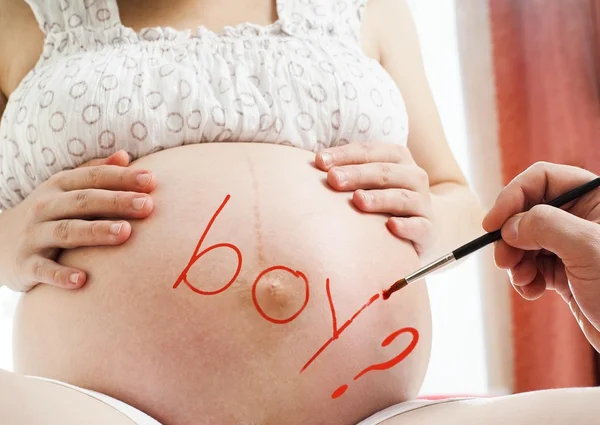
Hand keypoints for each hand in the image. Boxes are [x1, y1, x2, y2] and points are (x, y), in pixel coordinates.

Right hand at [0, 150, 155, 291]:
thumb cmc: (49, 212)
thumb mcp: (67, 189)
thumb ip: (95, 172)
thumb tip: (124, 155)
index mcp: (59, 186)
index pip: (94, 177)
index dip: (122, 177)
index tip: (151, 180)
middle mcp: (45, 207)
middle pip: (83, 201)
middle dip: (116, 201)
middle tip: (147, 206)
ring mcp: (33, 235)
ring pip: (66, 232)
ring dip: (96, 232)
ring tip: (125, 233)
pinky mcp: (25, 264)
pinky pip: (43, 269)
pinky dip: (60, 275)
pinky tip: (82, 280)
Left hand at [315, 143, 433, 255]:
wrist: (424, 223)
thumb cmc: (384, 197)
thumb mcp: (369, 179)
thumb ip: (346, 169)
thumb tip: (312, 164)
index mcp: (397, 158)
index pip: (370, 151)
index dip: (345, 154)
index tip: (319, 161)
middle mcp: (413, 177)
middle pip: (384, 172)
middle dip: (357, 174)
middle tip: (333, 179)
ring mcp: (422, 203)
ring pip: (402, 197)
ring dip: (380, 198)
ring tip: (358, 200)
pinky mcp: (428, 229)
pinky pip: (420, 227)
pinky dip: (407, 226)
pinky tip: (391, 226)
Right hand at [483, 162, 599, 350]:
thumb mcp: (586, 248)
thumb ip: (545, 226)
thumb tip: (509, 225)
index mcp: (597, 199)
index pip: (543, 179)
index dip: (513, 196)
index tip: (492, 223)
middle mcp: (583, 218)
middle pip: (527, 210)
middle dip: (510, 235)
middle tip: (503, 259)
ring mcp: (573, 246)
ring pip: (524, 240)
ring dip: (515, 260)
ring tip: (522, 279)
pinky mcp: (566, 272)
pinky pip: (531, 266)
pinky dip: (524, 278)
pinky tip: (533, 291)